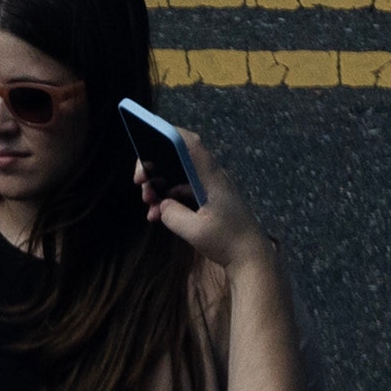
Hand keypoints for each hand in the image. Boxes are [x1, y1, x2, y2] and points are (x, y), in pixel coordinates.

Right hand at [139, 126, 269, 271]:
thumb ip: (172, 214)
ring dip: (159, 187)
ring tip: (148, 204)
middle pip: (179, 160)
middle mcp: (211, 178)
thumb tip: (161, 204)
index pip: (191, 144)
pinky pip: (183, 193)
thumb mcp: (195, 231)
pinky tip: (156, 215)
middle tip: (140, 183)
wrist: (250, 256)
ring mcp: (210, 189)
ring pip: (178, 178)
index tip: (147, 139)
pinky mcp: (208, 201)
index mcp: (211, 178)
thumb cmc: (227, 241)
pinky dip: (168, 200)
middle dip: (155, 168)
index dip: (169, 134)